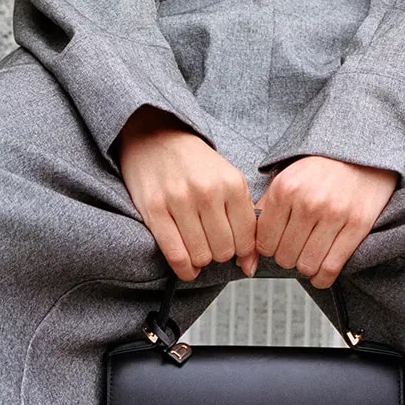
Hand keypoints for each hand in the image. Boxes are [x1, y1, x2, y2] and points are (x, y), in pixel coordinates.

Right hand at [117, 105, 258, 279]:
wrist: (155, 136)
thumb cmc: (196, 164)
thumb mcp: (228, 182)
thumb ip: (244, 221)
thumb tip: (250, 267)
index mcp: (232, 184)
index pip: (246, 239)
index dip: (241, 251)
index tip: (232, 245)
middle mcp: (207, 192)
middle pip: (224, 251)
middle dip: (220, 254)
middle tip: (212, 243)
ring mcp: (179, 200)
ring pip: (201, 256)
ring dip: (201, 259)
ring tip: (197, 247)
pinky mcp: (154, 209)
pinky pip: (176, 255)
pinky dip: (184, 269)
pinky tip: (187, 265)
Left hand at [254, 156, 397, 287]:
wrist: (362, 154)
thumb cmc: (321, 170)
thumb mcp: (286, 179)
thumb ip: (265, 210)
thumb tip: (247, 255)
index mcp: (285, 188)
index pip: (264, 242)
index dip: (268, 249)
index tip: (276, 246)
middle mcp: (308, 201)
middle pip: (285, 257)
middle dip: (287, 258)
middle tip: (295, 249)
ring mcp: (334, 214)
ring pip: (307, 265)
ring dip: (306, 267)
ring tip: (309, 256)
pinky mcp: (358, 225)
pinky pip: (332, 267)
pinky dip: (323, 278)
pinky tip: (320, 274)